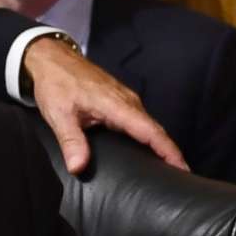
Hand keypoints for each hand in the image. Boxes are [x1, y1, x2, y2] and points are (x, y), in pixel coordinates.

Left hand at [24, 37, 187, 174]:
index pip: (150, 132)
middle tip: (181, 177)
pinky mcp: (121, 101)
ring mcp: (126, 100)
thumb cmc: (56, 83)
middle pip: (156, 130)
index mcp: (117, 105)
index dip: (168, 151)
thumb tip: (78, 167)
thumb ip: (71, 141)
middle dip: (170, 153)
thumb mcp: (59, 114)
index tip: (183, 168)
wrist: (53, 59)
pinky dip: (149, 137)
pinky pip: (141, 121)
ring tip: (169, 170)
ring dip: (161, 146)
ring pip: (149, 126)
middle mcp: (128, 102)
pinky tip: (147, 151)